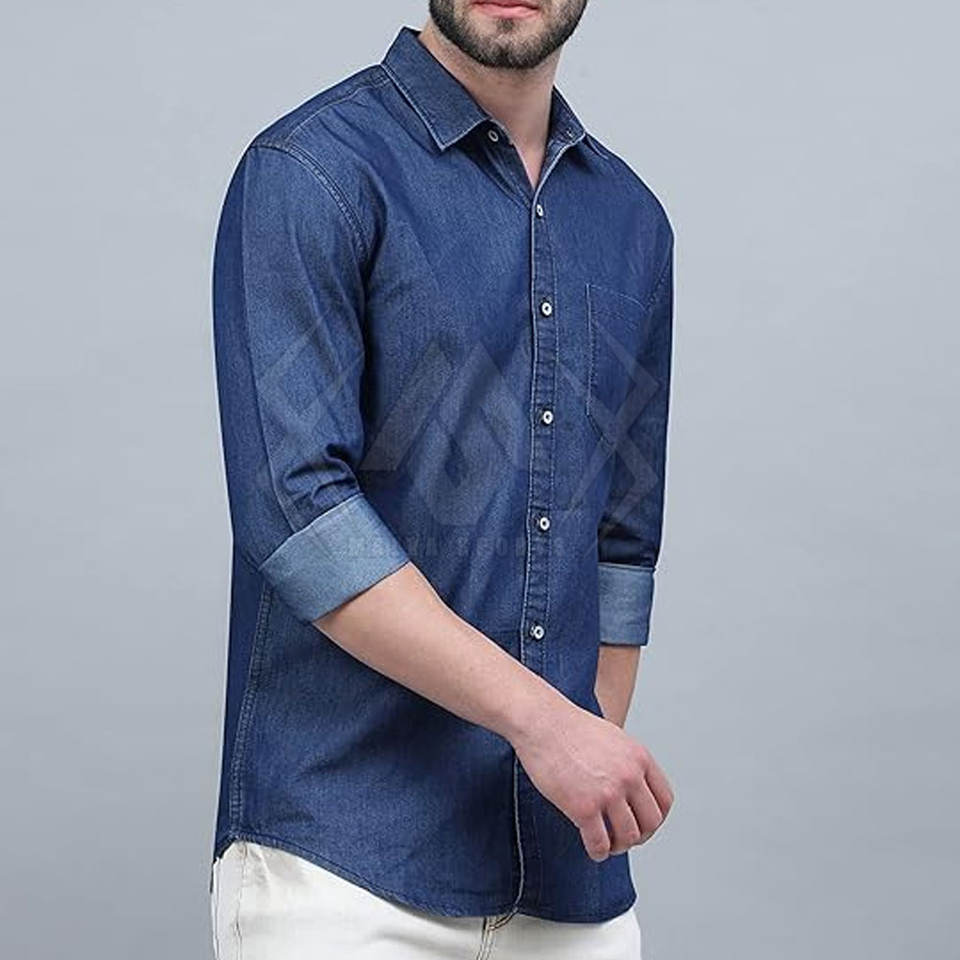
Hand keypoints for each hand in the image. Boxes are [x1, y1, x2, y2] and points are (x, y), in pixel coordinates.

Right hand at [511, 698, 673, 860]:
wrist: (541, 722)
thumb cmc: (570, 727)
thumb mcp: (613, 737)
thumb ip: (628, 762)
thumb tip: (632, 788)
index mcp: (639, 757)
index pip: (664, 800)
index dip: (655, 818)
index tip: (642, 823)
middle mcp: (629, 775)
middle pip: (651, 822)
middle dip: (640, 836)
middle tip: (624, 837)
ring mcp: (608, 792)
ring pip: (628, 837)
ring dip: (619, 846)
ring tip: (607, 844)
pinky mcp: (583, 807)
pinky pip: (600, 843)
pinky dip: (599, 852)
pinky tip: (593, 849)